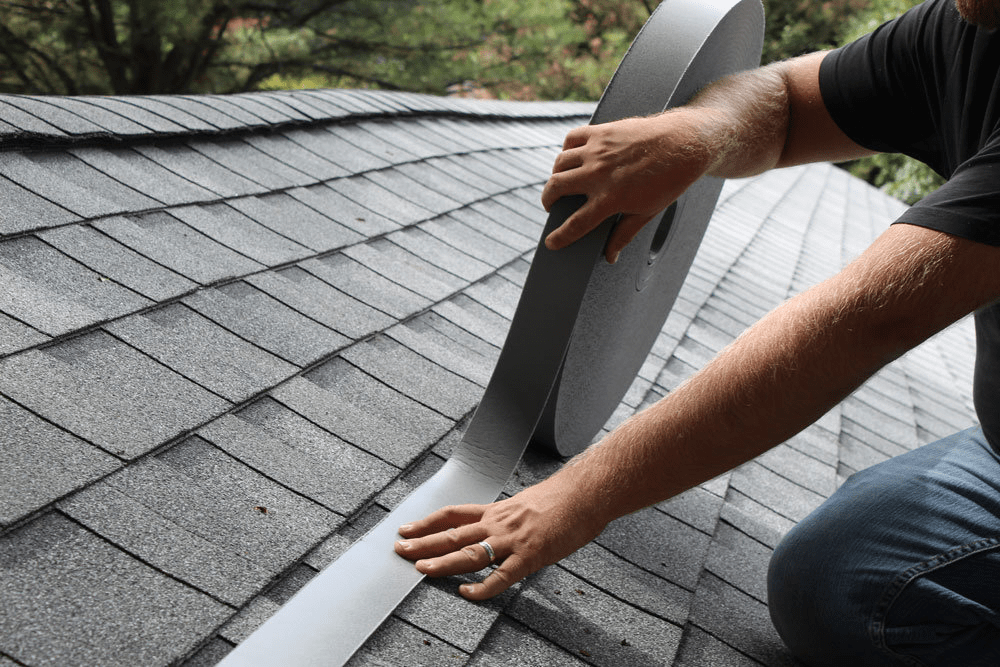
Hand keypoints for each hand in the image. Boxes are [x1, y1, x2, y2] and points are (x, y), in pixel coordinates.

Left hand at [394, 474, 606, 599]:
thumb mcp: (527, 503)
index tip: (407, 529)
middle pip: (453, 533)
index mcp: (497, 511)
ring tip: (420, 569)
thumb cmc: (563, 497)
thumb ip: (509, 518)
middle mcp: (499, 523)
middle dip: (423, 543)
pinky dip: (482, 588)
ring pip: (470, 552)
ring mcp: (513, 540)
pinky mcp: (530, 556)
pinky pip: (501, 576)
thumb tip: (499, 527)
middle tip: (399, 549)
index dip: (428, 523)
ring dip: (442, 562)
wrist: (587, 493)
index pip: (454, 515)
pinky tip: (467, 594)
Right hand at [541, 111, 710, 262]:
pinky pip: (571, 139)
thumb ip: (623, 234)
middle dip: (548, 201)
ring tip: (561, 182)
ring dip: (555, 175)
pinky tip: (572, 157)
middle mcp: (599, 174)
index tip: (551, 243)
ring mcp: (598, 151)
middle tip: (551, 206)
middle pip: (557, 189)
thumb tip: (610, 257)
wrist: (684, 143)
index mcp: (610, 199)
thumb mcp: (647, 212)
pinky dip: (567, 149)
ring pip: (560, 163)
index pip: (576, 224)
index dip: (560, 237)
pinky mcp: (602, 132)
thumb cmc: (669, 180)